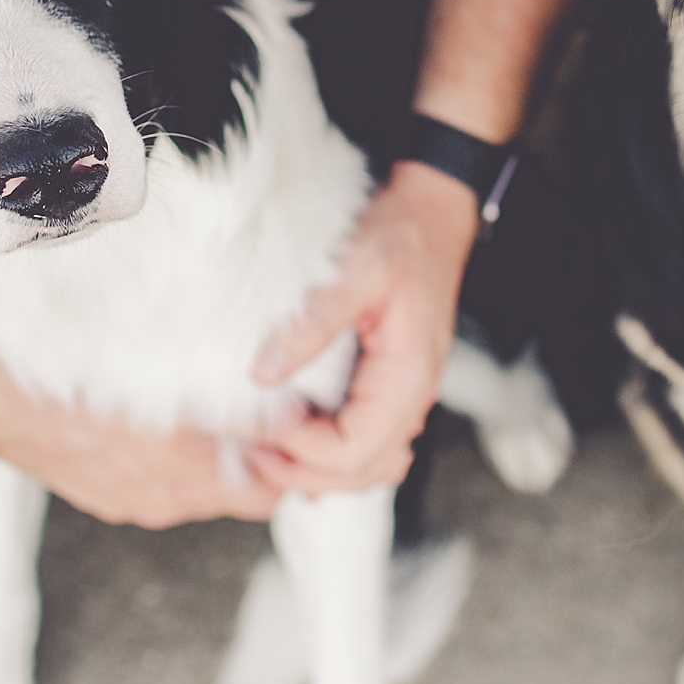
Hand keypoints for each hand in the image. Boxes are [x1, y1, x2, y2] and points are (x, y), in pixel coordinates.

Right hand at [0, 393, 280, 527]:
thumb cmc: (79, 379)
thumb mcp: (167, 378)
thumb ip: (230, 403)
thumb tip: (283, 409)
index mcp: (188, 469)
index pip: (270, 490)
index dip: (289, 462)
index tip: (299, 430)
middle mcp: (168, 498)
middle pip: (243, 497)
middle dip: (263, 467)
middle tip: (271, 425)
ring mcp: (138, 503)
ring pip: (203, 493)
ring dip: (218, 465)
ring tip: (219, 419)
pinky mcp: (112, 500)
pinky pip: (161, 491)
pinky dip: (175, 467)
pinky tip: (165, 430)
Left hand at [245, 160, 479, 494]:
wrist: (430, 211)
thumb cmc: (401, 235)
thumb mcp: (355, 272)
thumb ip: (312, 325)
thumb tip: (262, 375)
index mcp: (408, 375)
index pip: (357, 451)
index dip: (306, 451)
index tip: (268, 423)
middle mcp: (412, 394)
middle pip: (362, 472)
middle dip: (304, 472)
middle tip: (253, 452)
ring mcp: (402, 392)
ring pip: (365, 464)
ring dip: (316, 469)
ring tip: (268, 451)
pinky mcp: (388, 383)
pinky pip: (365, 439)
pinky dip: (330, 453)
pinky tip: (295, 440)